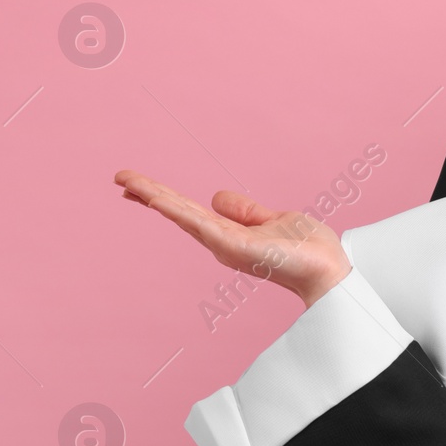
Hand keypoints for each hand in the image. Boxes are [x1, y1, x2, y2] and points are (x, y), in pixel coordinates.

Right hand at [113, 170, 350, 307]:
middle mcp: (221, 242)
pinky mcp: (234, 247)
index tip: (136, 184)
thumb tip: (217, 196)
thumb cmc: (307, 248)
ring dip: (154, 197)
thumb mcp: (272, 219)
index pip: (189, 211)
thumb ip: (244, 210)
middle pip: (178, 212)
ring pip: (182, 215)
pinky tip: (158, 199)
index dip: (163, 196)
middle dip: (148, 194)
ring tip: (126, 181)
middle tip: (118, 177)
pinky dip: (178, 211)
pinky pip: (200, 224)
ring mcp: (225, 245)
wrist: (327, 268)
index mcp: (228, 234)